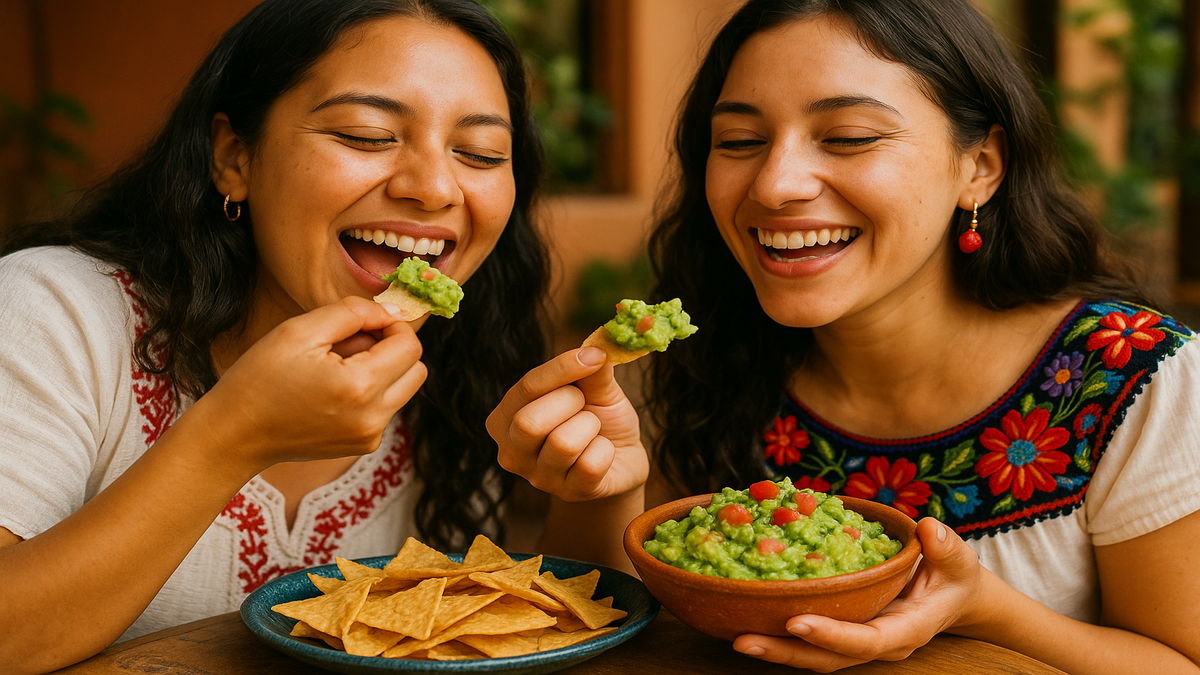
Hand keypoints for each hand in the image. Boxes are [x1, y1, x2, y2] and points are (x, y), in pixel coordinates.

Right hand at [196, 296, 426, 471]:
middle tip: (349, 343)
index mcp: (360, 387)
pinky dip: (369, 392)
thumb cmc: (260, 378)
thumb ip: (353, 313)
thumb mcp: (301, 330)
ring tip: (336, 368)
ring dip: (381, 370)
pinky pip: (385, 407)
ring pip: (403, 388)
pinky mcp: (363, 445)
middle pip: (416, 369)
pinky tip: (332, 390)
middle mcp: (373, 418)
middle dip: (391, 349)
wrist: (234, 435)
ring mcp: (370, 437)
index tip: (363, 322)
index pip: (409, 346)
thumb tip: (390, 312)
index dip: (391, 325)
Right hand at [486, 346, 647, 501]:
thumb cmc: (598, 417)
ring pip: (562, 444)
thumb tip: (597, 347)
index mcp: (505, 418)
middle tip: (584, 404)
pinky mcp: (570, 493)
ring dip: (591, 427)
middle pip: (528, 423)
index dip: (562, 368)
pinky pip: (591, 465)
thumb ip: (590, 369)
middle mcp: (511, 452)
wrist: (622, 458)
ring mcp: (539, 478)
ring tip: (594, 429)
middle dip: (569, 402)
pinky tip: (603, 452)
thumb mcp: (593, 387)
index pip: (525, 389)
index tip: (593, 356)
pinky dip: (607, 451)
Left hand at [732, 518, 983, 671]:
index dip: (832, 635)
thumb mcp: (957, 560)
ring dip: (773, 648)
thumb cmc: (951, 575)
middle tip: (743, 639)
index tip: (798, 621)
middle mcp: (876, 643)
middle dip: (786, 652)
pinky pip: (806, 638)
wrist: (950, 595)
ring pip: (811, 654)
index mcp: (905, 630)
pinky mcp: (839, 630)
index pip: (867, 641)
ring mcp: (855, 641)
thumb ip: (947, 548)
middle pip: (827, 658)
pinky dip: (776, 630)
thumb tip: (929, 531)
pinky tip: (743, 614)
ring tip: (734, 635)